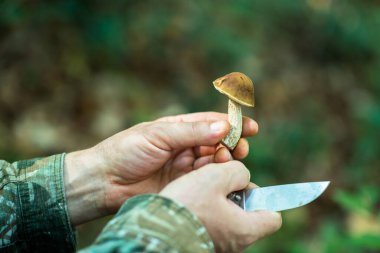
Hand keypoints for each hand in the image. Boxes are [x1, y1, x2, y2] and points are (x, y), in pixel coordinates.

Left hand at [64, 112, 257, 223]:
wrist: (105, 181)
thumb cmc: (126, 151)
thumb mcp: (159, 135)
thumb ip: (191, 132)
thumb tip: (223, 127)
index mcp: (178, 128)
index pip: (210, 123)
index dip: (232, 124)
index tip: (251, 128)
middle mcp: (184, 146)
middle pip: (217, 143)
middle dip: (232, 144)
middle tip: (240, 148)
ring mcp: (185, 167)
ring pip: (214, 162)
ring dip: (224, 160)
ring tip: (225, 159)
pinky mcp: (183, 185)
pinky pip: (205, 180)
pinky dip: (214, 177)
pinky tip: (217, 176)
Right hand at [160, 161, 281, 252]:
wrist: (153, 230)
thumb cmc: (186, 205)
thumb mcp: (215, 177)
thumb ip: (237, 171)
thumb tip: (241, 176)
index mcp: (246, 229)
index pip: (273, 216)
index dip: (262, 197)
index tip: (242, 185)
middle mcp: (235, 244)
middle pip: (247, 214)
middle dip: (235, 194)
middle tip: (216, 183)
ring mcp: (218, 246)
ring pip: (227, 218)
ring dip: (217, 201)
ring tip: (200, 190)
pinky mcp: (201, 244)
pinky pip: (211, 225)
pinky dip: (205, 212)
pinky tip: (190, 201)